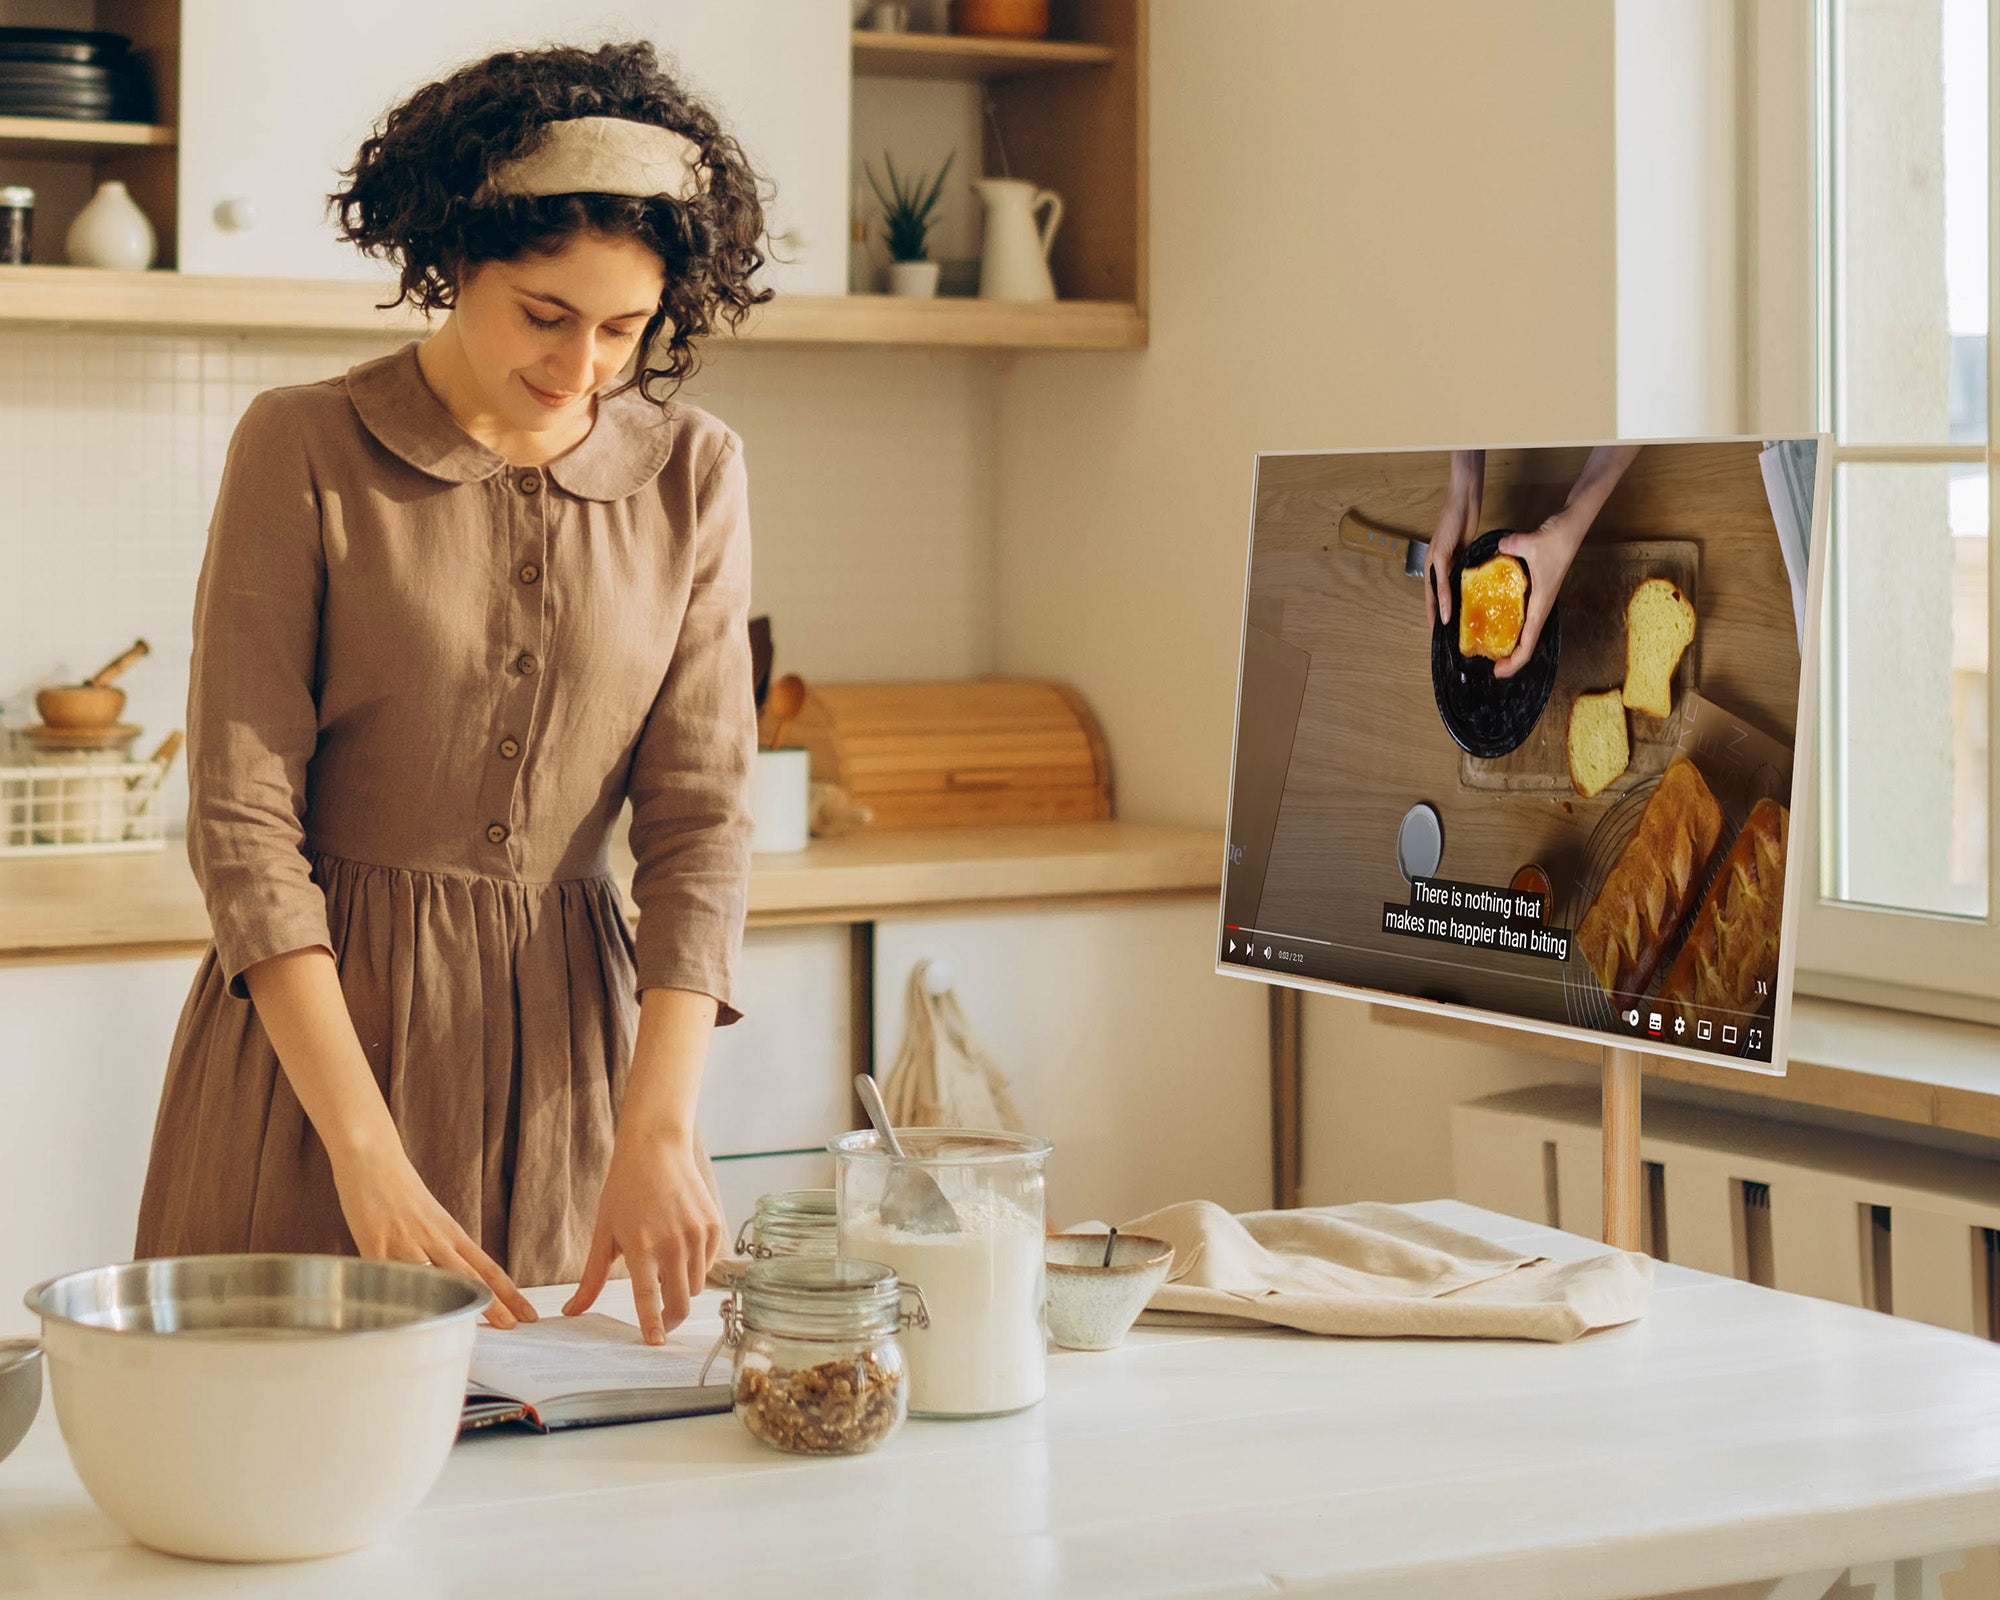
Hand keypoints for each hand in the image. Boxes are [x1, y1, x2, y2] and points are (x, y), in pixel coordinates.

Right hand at [330, 1143, 537, 1328]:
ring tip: (469, 1330)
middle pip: (470, 1276)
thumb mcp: (429, 1217)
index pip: (487, 1267)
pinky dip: (396, 1298)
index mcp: (450, 1232)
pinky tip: (406, 1320)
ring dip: (452, 1305)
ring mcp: (406, 1242)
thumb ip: (438, 1247)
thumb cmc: (400, 1189)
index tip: (526, 1314)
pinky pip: (388, 1276)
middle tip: (514, 1326)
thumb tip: (447, 1279)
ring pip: (435, 1278)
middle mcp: (434, 1238)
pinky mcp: (375, 1242)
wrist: (372, 1156)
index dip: (508, 1292)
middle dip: (493, 1303)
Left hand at [563, 1128, 724, 1342]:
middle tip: (660, 1324)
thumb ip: (591, 1278)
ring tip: (665, 1272)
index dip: (652, 1324)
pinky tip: (680, 1251)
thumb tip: (572, 1311)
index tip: (655, 1343)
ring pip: (696, 1286)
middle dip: (671, 1318)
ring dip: (682, 1291)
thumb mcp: (603, 1233)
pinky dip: (696, 1268)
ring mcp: (697, 1233)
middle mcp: (672, 1241)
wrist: (657, 1149)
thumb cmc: (624, 1190)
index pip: (648, 1296)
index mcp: (641, 1245)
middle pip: (680, 1301)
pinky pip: (708, 1264)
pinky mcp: (713, 1226)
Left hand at [1425, 450, 1484, 628]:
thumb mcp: (1466, 548)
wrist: (1464, 499)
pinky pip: (1441, 581)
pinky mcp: (1439, 554)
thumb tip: (1472, 579)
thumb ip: (1465, 563)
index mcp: (1439, 564)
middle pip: (1431, 597)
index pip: (1436, 593)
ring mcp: (1434, 560)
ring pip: (1434, 593)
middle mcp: (1432, 564)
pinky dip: (1443, 598)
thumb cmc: (1465, 520)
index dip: (1438, 611)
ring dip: (1437, 612)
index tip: (1443, 629)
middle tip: (1439, 638)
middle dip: (1434, 618)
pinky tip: (1446, 613)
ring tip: (1441, 631)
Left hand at [1492, 509, 1589, 678]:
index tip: (1498, 671)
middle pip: (1527, 642)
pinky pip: (1524, 614)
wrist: (1573, 524)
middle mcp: (1541, 604)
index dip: (1515, 661)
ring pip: (1526, 630)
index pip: (1528, 641)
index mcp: (1540, 602)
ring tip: (1493, 652)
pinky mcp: (1537, 588)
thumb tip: (1501, 547)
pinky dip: (1513, 625)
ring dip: (1513, 645)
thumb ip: (1513, 546)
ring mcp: (1539, 597)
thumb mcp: (1532, 543)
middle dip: (1512, 660)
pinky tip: (1498, 622)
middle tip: (1492, 668)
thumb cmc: (1558, 537)